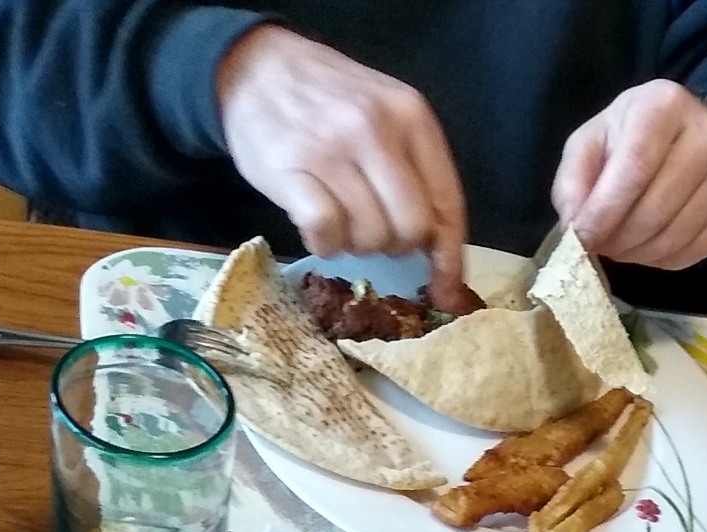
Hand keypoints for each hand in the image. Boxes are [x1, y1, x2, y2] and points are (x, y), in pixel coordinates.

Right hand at [215, 26, 466, 308]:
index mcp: (411, 115)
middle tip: (371, 228)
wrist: (257, 66)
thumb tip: (441, 256)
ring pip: (370, 236)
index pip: (447, 203)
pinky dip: (325, 244)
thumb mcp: (385, 115)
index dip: (449, 256)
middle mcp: (376, 128)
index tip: (446, 291)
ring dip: (355, 243)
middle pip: (412, 229)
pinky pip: (327, 232)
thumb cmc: (327, 101)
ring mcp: (333, 148)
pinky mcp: (292, 169)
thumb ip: (416, 172)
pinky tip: (317, 227)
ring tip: (338, 215)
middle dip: (395, 245)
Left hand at [552, 80, 706, 270]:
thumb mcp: (593, 140)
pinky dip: (662, 260)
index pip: (635, 167)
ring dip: (638, 254)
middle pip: (655, 209)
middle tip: (600, 245)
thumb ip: (573, 180)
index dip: (605, 210)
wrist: (692, 137)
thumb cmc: (633, 137)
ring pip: (674, 237)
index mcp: (664, 106)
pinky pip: (693, 253)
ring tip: (621, 245)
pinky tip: (649, 246)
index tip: (583, 238)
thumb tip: (574, 227)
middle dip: (619, 239)